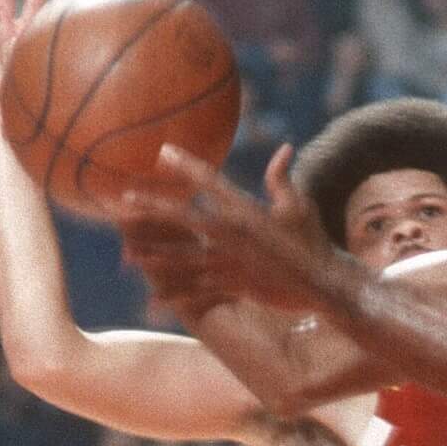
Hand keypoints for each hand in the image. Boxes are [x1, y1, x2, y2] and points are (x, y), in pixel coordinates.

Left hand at [118, 144, 342, 314]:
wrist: (322, 283)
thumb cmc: (311, 240)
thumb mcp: (298, 206)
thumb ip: (282, 178)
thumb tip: (285, 147)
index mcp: (246, 210)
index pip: (210, 181)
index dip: (185, 166)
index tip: (163, 152)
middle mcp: (232, 234)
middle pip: (184, 218)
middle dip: (152, 209)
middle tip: (124, 201)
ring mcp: (229, 262)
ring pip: (182, 257)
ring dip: (153, 255)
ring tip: (127, 253)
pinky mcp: (232, 286)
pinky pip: (197, 290)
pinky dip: (175, 295)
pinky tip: (153, 298)